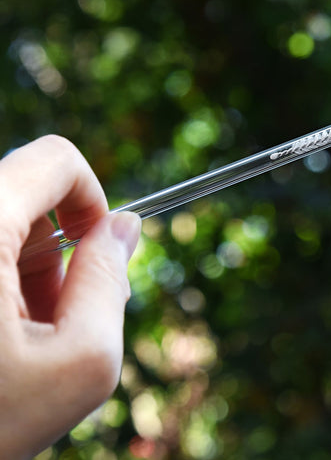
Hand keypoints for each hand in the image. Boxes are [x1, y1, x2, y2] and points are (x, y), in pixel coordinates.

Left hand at [0, 135, 140, 458]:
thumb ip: (110, 280)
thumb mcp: (79, 363)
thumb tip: (125, 226)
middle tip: (48, 323)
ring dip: (21, 277)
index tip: (94, 251)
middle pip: (25, 197)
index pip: (54, 160)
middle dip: (55, 255)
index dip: (91, 199)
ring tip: (13, 342)